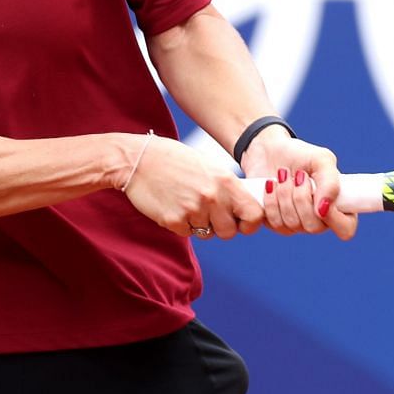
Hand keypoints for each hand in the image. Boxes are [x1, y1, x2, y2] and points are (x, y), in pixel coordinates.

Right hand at [120, 133, 264, 239]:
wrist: (138, 160)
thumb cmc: (176, 161)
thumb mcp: (210, 168)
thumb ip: (228, 188)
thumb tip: (244, 208)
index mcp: (226, 181)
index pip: (255, 214)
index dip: (251, 223)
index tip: (243, 222)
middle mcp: (212, 197)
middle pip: (230, 231)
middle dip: (221, 227)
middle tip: (209, 214)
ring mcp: (193, 210)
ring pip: (207, 233)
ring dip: (200, 225)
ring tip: (188, 204)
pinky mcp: (174, 220)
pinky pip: (187, 233)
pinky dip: (182, 224)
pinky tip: (173, 205)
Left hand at [241, 128, 357, 239]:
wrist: (270, 150)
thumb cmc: (301, 155)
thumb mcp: (322, 160)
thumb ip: (330, 183)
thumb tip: (323, 210)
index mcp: (338, 206)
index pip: (345, 229)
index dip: (333, 218)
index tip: (319, 196)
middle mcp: (319, 220)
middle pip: (314, 227)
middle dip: (301, 198)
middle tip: (298, 175)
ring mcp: (297, 224)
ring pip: (292, 224)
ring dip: (285, 195)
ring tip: (282, 175)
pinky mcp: (276, 223)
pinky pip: (274, 223)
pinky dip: (271, 200)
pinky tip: (270, 185)